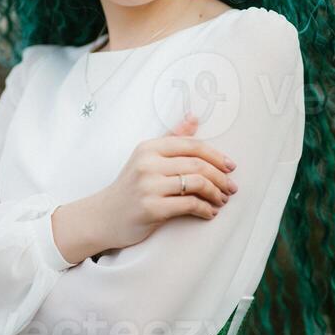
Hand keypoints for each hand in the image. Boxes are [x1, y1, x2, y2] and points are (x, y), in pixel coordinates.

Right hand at [95, 112, 238, 251]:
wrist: (104, 216)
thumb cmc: (130, 187)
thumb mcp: (146, 157)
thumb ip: (171, 138)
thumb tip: (194, 118)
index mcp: (149, 147)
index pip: (192, 145)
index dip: (216, 156)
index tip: (230, 166)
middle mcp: (148, 163)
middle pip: (198, 164)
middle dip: (220, 177)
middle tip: (231, 187)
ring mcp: (149, 186)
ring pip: (196, 184)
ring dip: (215, 193)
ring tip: (221, 200)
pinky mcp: (152, 208)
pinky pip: (189, 205)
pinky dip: (204, 209)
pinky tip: (209, 212)